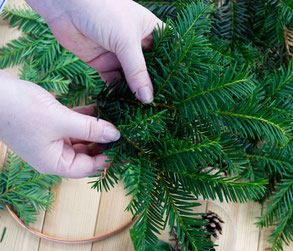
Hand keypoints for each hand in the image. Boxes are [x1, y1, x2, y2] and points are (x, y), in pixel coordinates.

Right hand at [0, 71, 119, 177]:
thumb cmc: (19, 110)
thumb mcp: (60, 119)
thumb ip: (90, 128)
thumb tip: (116, 134)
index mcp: (54, 163)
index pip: (89, 167)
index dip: (109, 158)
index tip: (127, 149)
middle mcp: (54, 155)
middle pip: (87, 154)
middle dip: (104, 143)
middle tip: (124, 132)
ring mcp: (52, 140)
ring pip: (82, 139)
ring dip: (96, 129)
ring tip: (116, 120)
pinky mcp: (50, 126)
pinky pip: (74, 126)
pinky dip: (86, 119)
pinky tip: (100, 109)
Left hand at [26, 0, 162, 102]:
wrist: (64, 4)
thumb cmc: (103, 11)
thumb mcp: (126, 41)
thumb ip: (137, 71)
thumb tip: (148, 98)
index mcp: (149, 30)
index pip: (167, 51)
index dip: (173, 68)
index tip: (179, 87)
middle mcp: (136, 43)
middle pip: (149, 68)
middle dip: (153, 85)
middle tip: (161, 104)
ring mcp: (119, 54)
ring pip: (131, 78)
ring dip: (135, 92)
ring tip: (144, 110)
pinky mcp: (103, 63)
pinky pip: (114, 82)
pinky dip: (118, 93)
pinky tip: (124, 105)